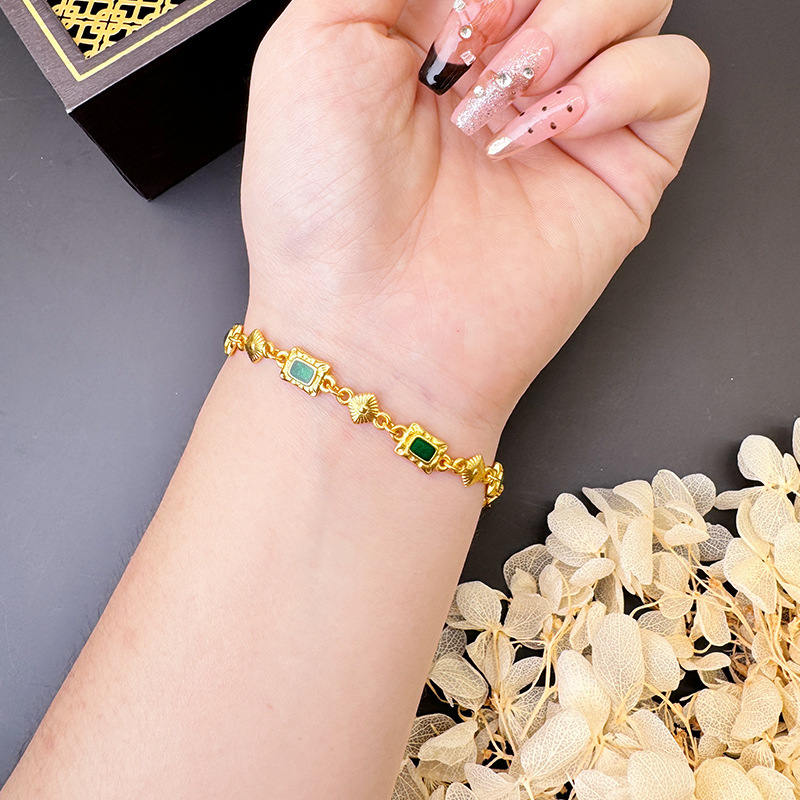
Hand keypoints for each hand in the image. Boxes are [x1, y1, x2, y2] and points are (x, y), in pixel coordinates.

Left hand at [239, 0, 707, 437]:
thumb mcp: (315, 41)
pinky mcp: (617, 169)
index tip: (448, 17)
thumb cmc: (324, 208)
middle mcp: (507, 68)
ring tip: (508, 94)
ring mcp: (567, 117)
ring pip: (638, 3)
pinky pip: (679, 78)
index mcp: (439, 31)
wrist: (367, 327)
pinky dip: (628, 81)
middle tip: (473, 45)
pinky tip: (558, 123)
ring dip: (577, 23)